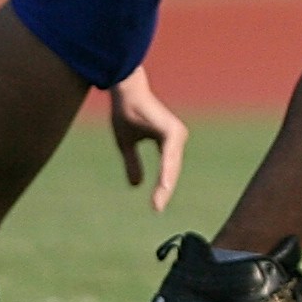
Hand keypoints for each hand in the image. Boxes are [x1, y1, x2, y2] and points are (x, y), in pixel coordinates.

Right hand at [109, 67, 184, 210]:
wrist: (125, 92)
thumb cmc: (127, 113)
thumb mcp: (126, 144)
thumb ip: (133, 163)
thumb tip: (136, 185)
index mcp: (168, 142)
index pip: (167, 170)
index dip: (161, 188)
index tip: (155, 208)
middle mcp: (176, 138)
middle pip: (171, 171)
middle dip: (164, 191)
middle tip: (157, 210)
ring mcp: (176, 134)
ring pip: (171, 166)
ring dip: (166, 184)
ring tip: (159, 202)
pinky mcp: (171, 131)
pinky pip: (169, 156)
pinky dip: (166, 170)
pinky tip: (164, 184)